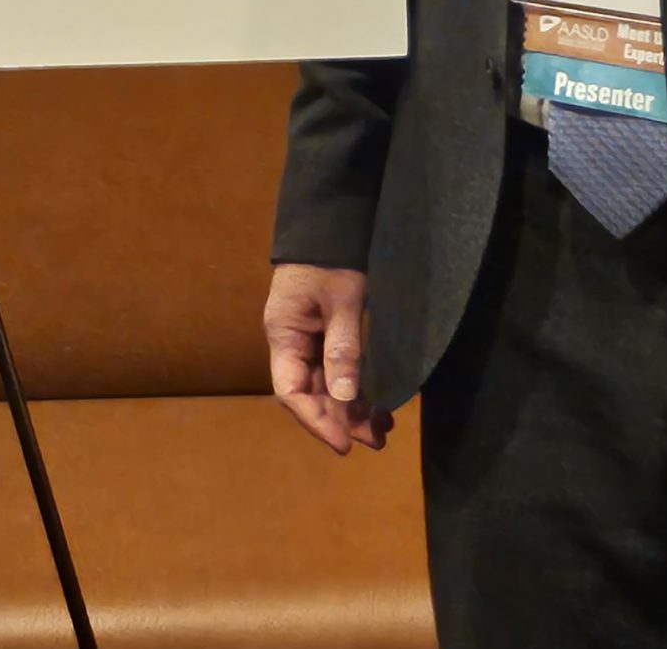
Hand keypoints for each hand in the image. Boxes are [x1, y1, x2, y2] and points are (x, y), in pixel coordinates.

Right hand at [265, 263, 393, 454]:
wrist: (334, 222)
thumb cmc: (333, 259)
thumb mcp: (342, 301)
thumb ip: (342, 348)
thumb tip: (344, 399)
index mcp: (284, 334)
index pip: (290, 391)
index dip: (316, 420)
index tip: (343, 443)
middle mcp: (292, 342)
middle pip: (310, 392)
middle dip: (340, 419)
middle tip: (375, 441)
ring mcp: (308, 338)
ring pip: (326, 385)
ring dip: (350, 409)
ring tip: (382, 431)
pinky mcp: (326, 333)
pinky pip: (336, 370)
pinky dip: (355, 389)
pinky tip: (378, 405)